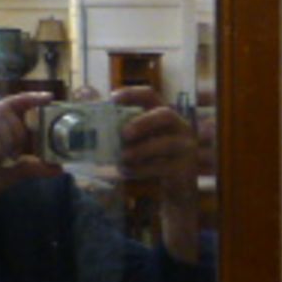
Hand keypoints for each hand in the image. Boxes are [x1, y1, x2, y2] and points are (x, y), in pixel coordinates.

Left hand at [113, 86, 207, 262]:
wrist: (176, 186)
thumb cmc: (154, 158)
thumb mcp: (141, 141)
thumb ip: (125, 131)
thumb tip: (96, 125)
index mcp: (164, 114)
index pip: (150, 95)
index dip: (132, 94)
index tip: (112, 100)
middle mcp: (179, 126)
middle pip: (165, 115)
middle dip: (143, 122)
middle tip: (124, 134)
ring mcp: (185, 146)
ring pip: (166, 143)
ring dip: (141, 150)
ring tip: (123, 157)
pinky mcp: (184, 167)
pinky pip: (162, 166)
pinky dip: (141, 169)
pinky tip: (126, 171)